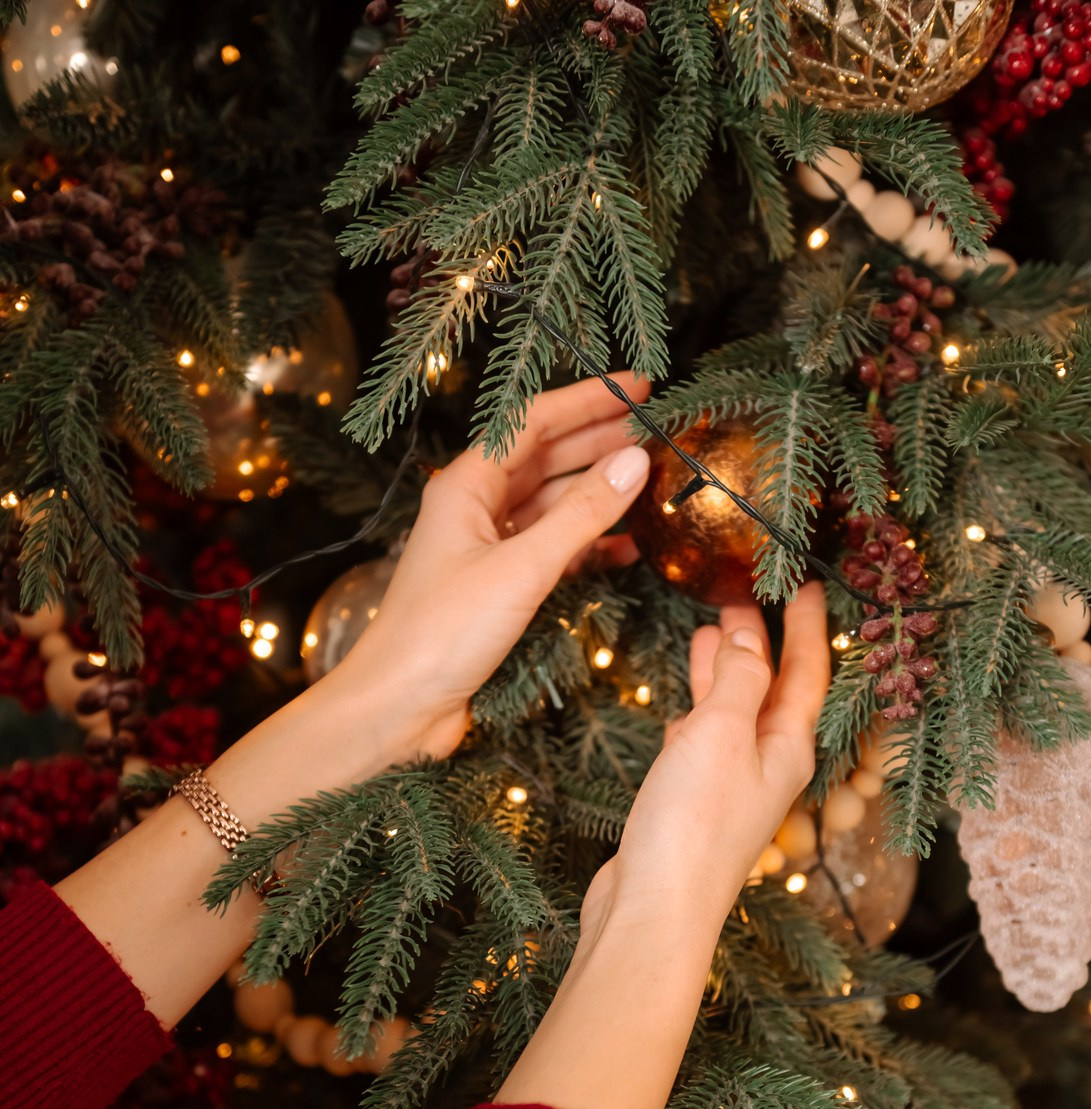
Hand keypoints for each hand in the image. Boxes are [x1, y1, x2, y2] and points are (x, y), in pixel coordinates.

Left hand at [320, 373, 651, 765]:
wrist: (399, 705)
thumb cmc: (441, 633)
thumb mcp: (520, 569)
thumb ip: (582, 515)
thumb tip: (635, 462)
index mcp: (466, 486)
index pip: (534, 422)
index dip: (589, 400)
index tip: (641, 386)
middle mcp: (475, 509)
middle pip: (546, 458)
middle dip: (599, 441)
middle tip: (656, 429)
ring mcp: (486, 548)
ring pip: (552, 504)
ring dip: (598, 492)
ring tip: (651, 480)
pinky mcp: (498, 587)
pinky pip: (552, 550)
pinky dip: (589, 544)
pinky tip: (627, 544)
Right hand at [583, 583, 830, 945]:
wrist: (655, 910)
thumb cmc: (693, 825)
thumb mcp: (720, 733)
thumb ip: (737, 679)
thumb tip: (749, 638)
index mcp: (789, 747)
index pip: (808, 672)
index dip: (809, 625)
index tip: (812, 583)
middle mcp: (768, 766)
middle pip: (772, 690)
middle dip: (762, 642)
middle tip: (746, 594)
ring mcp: (731, 787)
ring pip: (735, 714)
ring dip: (725, 672)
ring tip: (710, 631)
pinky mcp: (695, 805)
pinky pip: (705, 744)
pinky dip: (697, 713)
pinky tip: (683, 704)